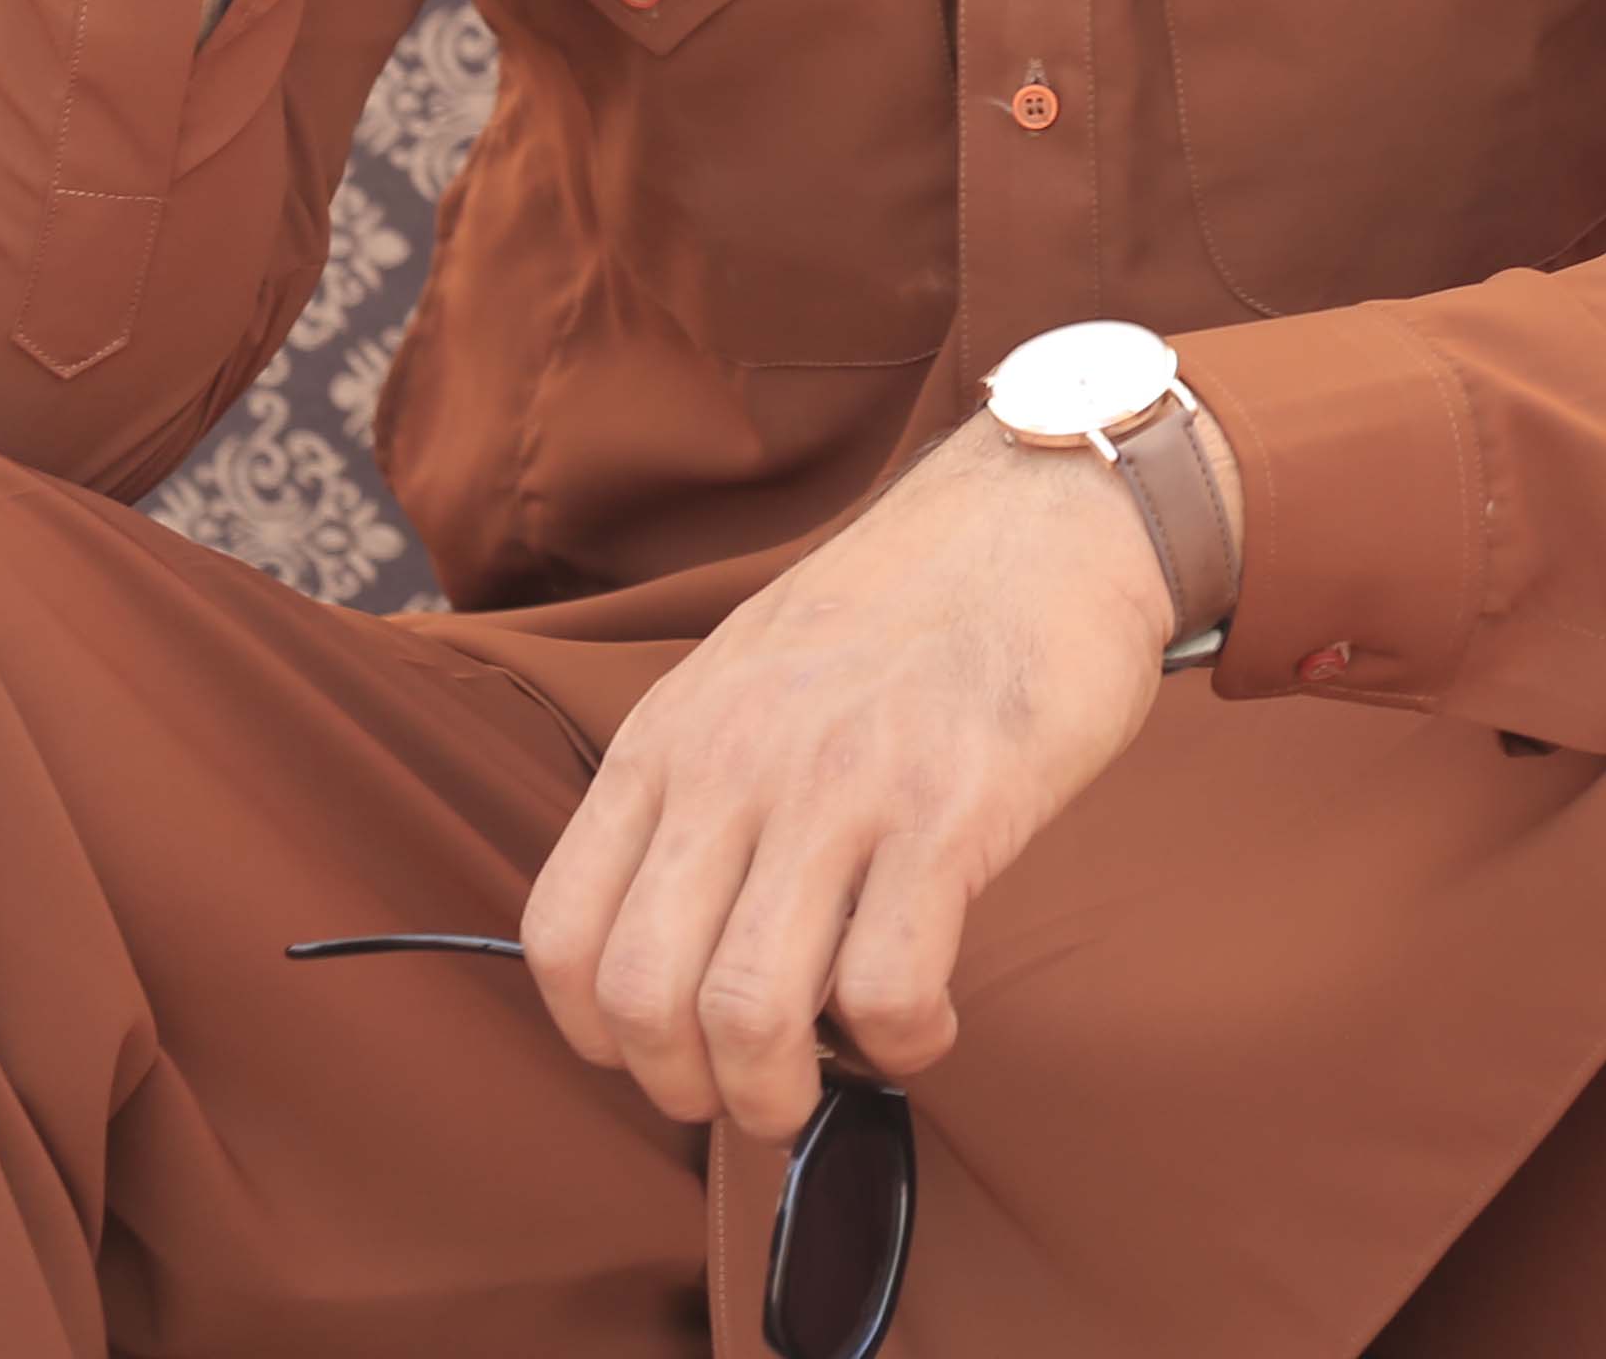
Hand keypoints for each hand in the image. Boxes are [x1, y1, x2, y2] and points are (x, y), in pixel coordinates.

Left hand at [518, 418, 1193, 1139]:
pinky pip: (887, 988)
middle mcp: (734, 764)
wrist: (1045, 512)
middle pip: (643, 996)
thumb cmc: (906, 607)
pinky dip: (901, 1045)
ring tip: (834, 1078)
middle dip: (689, 1088)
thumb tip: (676, 932)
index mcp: (670, 735)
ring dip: (783, 1092)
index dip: (594, 1032)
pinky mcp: (949, 811)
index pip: (561, 930)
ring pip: (749, 1012)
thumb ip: (697, 782)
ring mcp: (839, 788)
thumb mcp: (746, 669)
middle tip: (751, 1092)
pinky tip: (928, 1024)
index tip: (659, 1052)